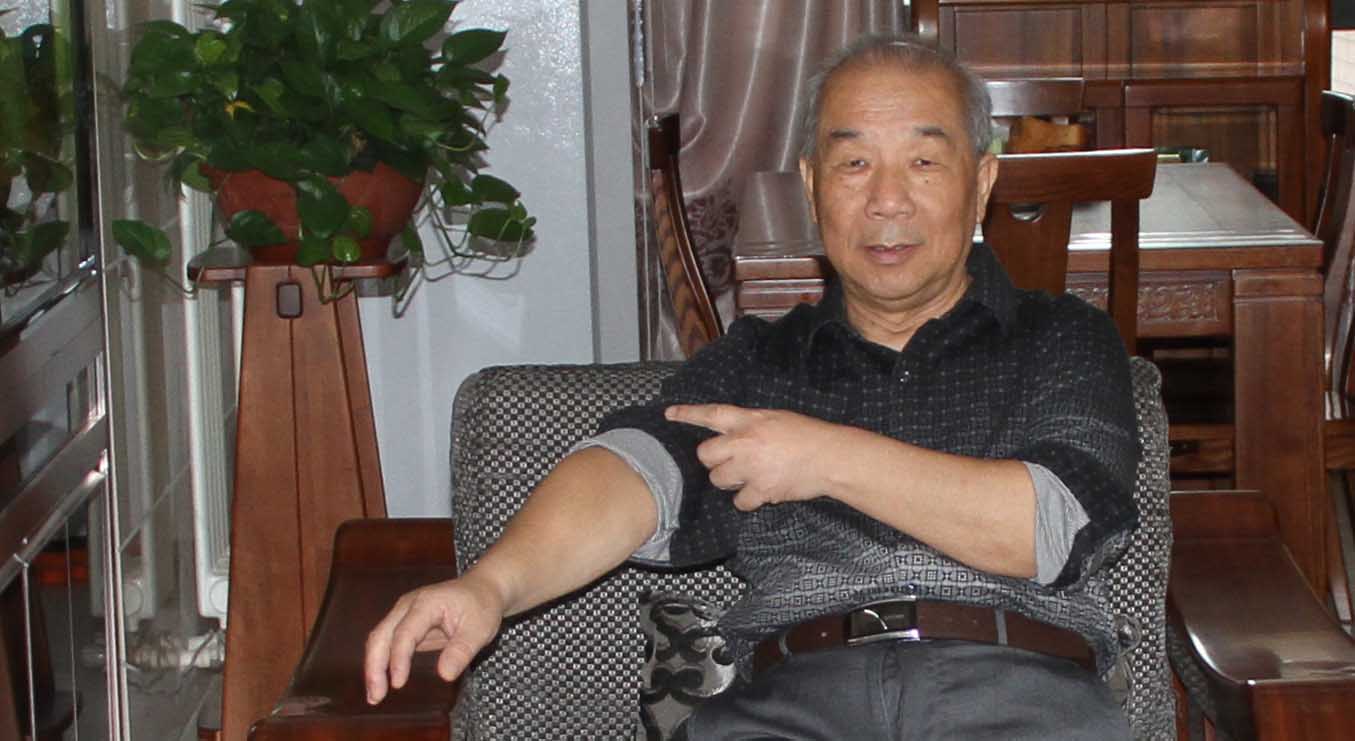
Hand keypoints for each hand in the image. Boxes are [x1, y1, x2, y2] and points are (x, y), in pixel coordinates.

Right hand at [363, 574, 503, 703]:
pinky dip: (382, 663)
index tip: (398, 684)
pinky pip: (387, 643)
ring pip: (379, 640)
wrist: (482, 588)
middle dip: (375, 666)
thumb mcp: (480, 629)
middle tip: (376, 696)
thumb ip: (461, 651)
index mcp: (426, 603)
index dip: (399, 659)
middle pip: (381, 635)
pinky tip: (382, 683)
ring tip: (375, 696)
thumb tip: (445, 675)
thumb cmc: (482, 606)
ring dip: (374, 667)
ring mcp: (404, 613)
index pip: (405, 633)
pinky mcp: (405, 624)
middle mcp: (408, 606)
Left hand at [665, 403, 842, 510]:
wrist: (830, 457)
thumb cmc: (807, 434)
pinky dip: (748, 500)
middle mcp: (744, 442)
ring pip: (719, 480)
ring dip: (730, 481)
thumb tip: (733, 437)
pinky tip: (762, 492)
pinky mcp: (761, 490)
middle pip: (706, 455)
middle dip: (714, 461)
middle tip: (731, 462)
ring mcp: (751, 468)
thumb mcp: (776, 418)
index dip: (688, 414)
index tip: (669, 414)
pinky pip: (740, 502)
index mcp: (749, 420)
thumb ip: (751, 425)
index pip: (711, 414)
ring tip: (750, 476)